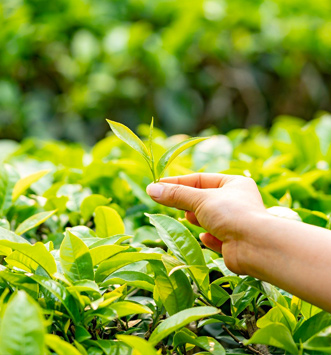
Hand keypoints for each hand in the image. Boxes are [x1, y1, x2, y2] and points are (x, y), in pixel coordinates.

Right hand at [146, 173, 266, 274]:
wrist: (256, 246)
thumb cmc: (232, 214)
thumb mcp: (200, 199)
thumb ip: (176, 195)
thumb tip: (151, 189)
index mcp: (234, 184)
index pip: (201, 179)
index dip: (178, 182)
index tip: (158, 185)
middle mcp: (237, 202)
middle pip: (204, 199)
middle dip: (187, 202)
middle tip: (167, 202)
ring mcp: (236, 223)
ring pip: (209, 218)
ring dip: (198, 218)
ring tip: (188, 217)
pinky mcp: (234, 242)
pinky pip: (216, 236)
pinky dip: (209, 236)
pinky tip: (206, 237)